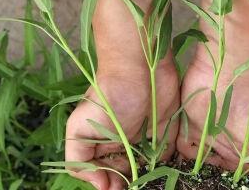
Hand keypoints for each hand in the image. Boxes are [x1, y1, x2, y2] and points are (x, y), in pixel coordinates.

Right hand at [66, 60, 178, 189]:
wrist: (140, 69)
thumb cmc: (109, 97)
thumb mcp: (81, 125)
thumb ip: (78, 156)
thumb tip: (97, 184)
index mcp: (104, 144)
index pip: (106, 173)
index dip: (110, 184)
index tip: (116, 187)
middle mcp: (125, 143)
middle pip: (128, 172)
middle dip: (130, 183)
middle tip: (135, 187)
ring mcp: (147, 138)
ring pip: (149, 166)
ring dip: (151, 178)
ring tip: (154, 185)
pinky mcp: (167, 131)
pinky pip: (168, 153)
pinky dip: (170, 166)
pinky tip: (169, 174)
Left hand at [177, 52, 248, 189]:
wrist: (229, 77)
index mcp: (245, 151)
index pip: (238, 177)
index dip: (234, 186)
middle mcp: (226, 146)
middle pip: (217, 173)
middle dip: (214, 183)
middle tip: (206, 189)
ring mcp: (206, 137)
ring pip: (199, 165)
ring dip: (197, 176)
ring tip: (192, 185)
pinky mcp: (189, 128)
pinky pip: (182, 149)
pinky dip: (182, 160)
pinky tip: (182, 171)